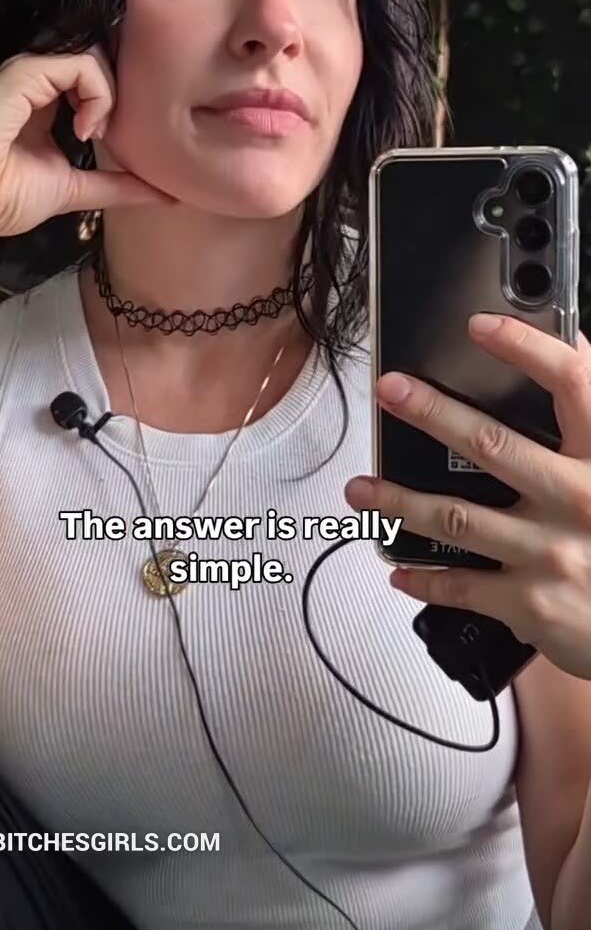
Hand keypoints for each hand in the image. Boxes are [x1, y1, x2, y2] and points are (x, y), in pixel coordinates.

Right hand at [0, 44, 173, 240]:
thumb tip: (167, 195)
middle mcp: (41, 83)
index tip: (121, 142)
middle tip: (113, 138)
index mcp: (48, 104)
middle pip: (103, 64)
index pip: (98, 82)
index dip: (122, 103)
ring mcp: (33, 74)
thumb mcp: (74, 190)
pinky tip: (85, 129)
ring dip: (110, 99)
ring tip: (94, 135)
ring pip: (98, 60)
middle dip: (124, 98)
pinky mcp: (27, 72)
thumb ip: (116, 187)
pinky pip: (84, 64)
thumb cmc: (0, 198)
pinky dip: (98, 96)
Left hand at [345, 314, 590, 680]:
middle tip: (390, 390)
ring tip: (360, 490)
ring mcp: (552, 553)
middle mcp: (579, 500)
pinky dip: (422, 578)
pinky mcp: (532, 604)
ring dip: (398, 501)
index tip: (481, 325)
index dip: (525, 347)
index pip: (572, 383)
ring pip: (456, 517)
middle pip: (492, 444)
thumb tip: (568, 355)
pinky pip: (461, 586)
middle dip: (431, 412)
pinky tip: (398, 568)